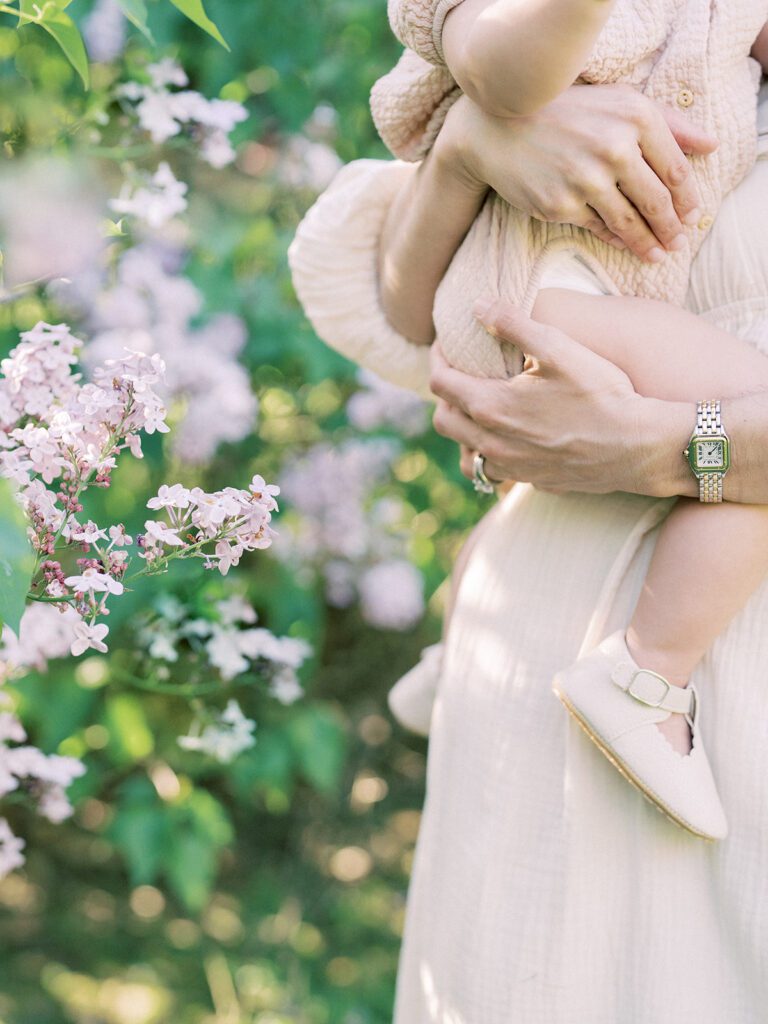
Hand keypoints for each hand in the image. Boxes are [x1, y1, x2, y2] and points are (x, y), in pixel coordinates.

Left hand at [429, 298, 695, 496]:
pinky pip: (494, 472)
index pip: (440, 383)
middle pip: (443, 420)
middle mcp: (493, 444)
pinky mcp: (532, 482)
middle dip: (445, 394)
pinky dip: (492, 455)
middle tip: (462, 374)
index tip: (449, 345)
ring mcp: (511, 468)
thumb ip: (513, 324)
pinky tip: (511, 438)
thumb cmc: (601, 394)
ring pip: (466, 453)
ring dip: (465, 430)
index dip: (438, 358)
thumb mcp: (558, 348)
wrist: (638, 447)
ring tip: (482, 410)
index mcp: (492, 407)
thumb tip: (477, 306)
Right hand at [437, 84, 717, 262]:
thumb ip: (668, 123)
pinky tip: (626, 244)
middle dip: (672, 227)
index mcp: (634, 116)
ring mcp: (585, 179)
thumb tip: (710, 147)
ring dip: (648, 243)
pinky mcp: (560, 204)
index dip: (687, 198)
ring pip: (630, 220)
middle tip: (679, 243)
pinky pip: (599, 228)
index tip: (692, 216)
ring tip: (658, 255)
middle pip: (657, 200)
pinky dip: (616, 239)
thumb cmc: (565, 113)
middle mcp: (612, 146)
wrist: (498, 129)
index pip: (674, 168)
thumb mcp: (618, 102)